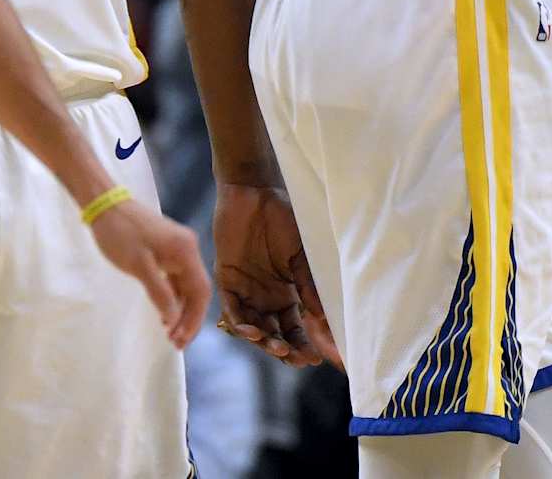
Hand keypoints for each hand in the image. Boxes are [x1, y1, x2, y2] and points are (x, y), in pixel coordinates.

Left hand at [88, 201, 210, 349]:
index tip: (181, 340)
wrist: (104, 204)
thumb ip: (160, 293)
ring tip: (169, 333)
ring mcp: (178, 248)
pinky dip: (172, 296)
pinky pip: (175, 278)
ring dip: (180, 309)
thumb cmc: (120, 234)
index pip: (200, 291)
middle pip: (196, 290)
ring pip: (186, 285)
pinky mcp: (166, 248)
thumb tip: (174, 320)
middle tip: (175, 343)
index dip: (194, 319)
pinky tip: (163, 312)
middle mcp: (188, 248)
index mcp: (186, 251)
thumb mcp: (139, 266)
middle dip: (188, 318)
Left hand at [211, 183, 325, 366]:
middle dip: (287, 351)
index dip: (305, 345)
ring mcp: (246, 290)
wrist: (253, 192)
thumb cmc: (282, 218)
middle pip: (275, 335)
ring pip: (254, 328)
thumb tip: (324, 317)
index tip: (317, 359)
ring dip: (265, 342)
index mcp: (287, 293)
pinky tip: (253, 331)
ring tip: (278, 347)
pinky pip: (232, 309)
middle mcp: (266, 297)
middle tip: (297, 359)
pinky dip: (241, 323)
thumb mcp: (300, 254)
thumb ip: (309, 284)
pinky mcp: (227, 280)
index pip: (296, 329)